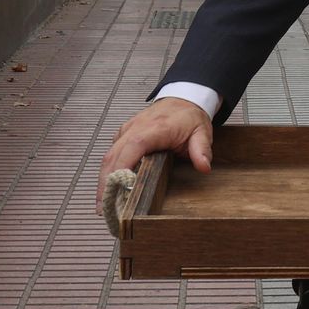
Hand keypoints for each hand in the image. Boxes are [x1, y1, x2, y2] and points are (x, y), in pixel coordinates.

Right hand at [95, 98, 213, 214]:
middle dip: (107, 184)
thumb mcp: (201, 132)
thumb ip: (202, 150)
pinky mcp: (123, 134)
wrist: (183, 98)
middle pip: (114, 156)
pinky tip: (109, 189)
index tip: (118, 190)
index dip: (122, 168)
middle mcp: (136, 128)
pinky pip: (111, 153)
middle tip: (106, 210)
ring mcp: (127, 130)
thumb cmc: (189, 116)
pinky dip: (107, 172)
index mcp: (155, 128)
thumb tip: (204, 166)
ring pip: (109, 156)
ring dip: (104, 180)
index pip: (133, 147)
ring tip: (104, 206)